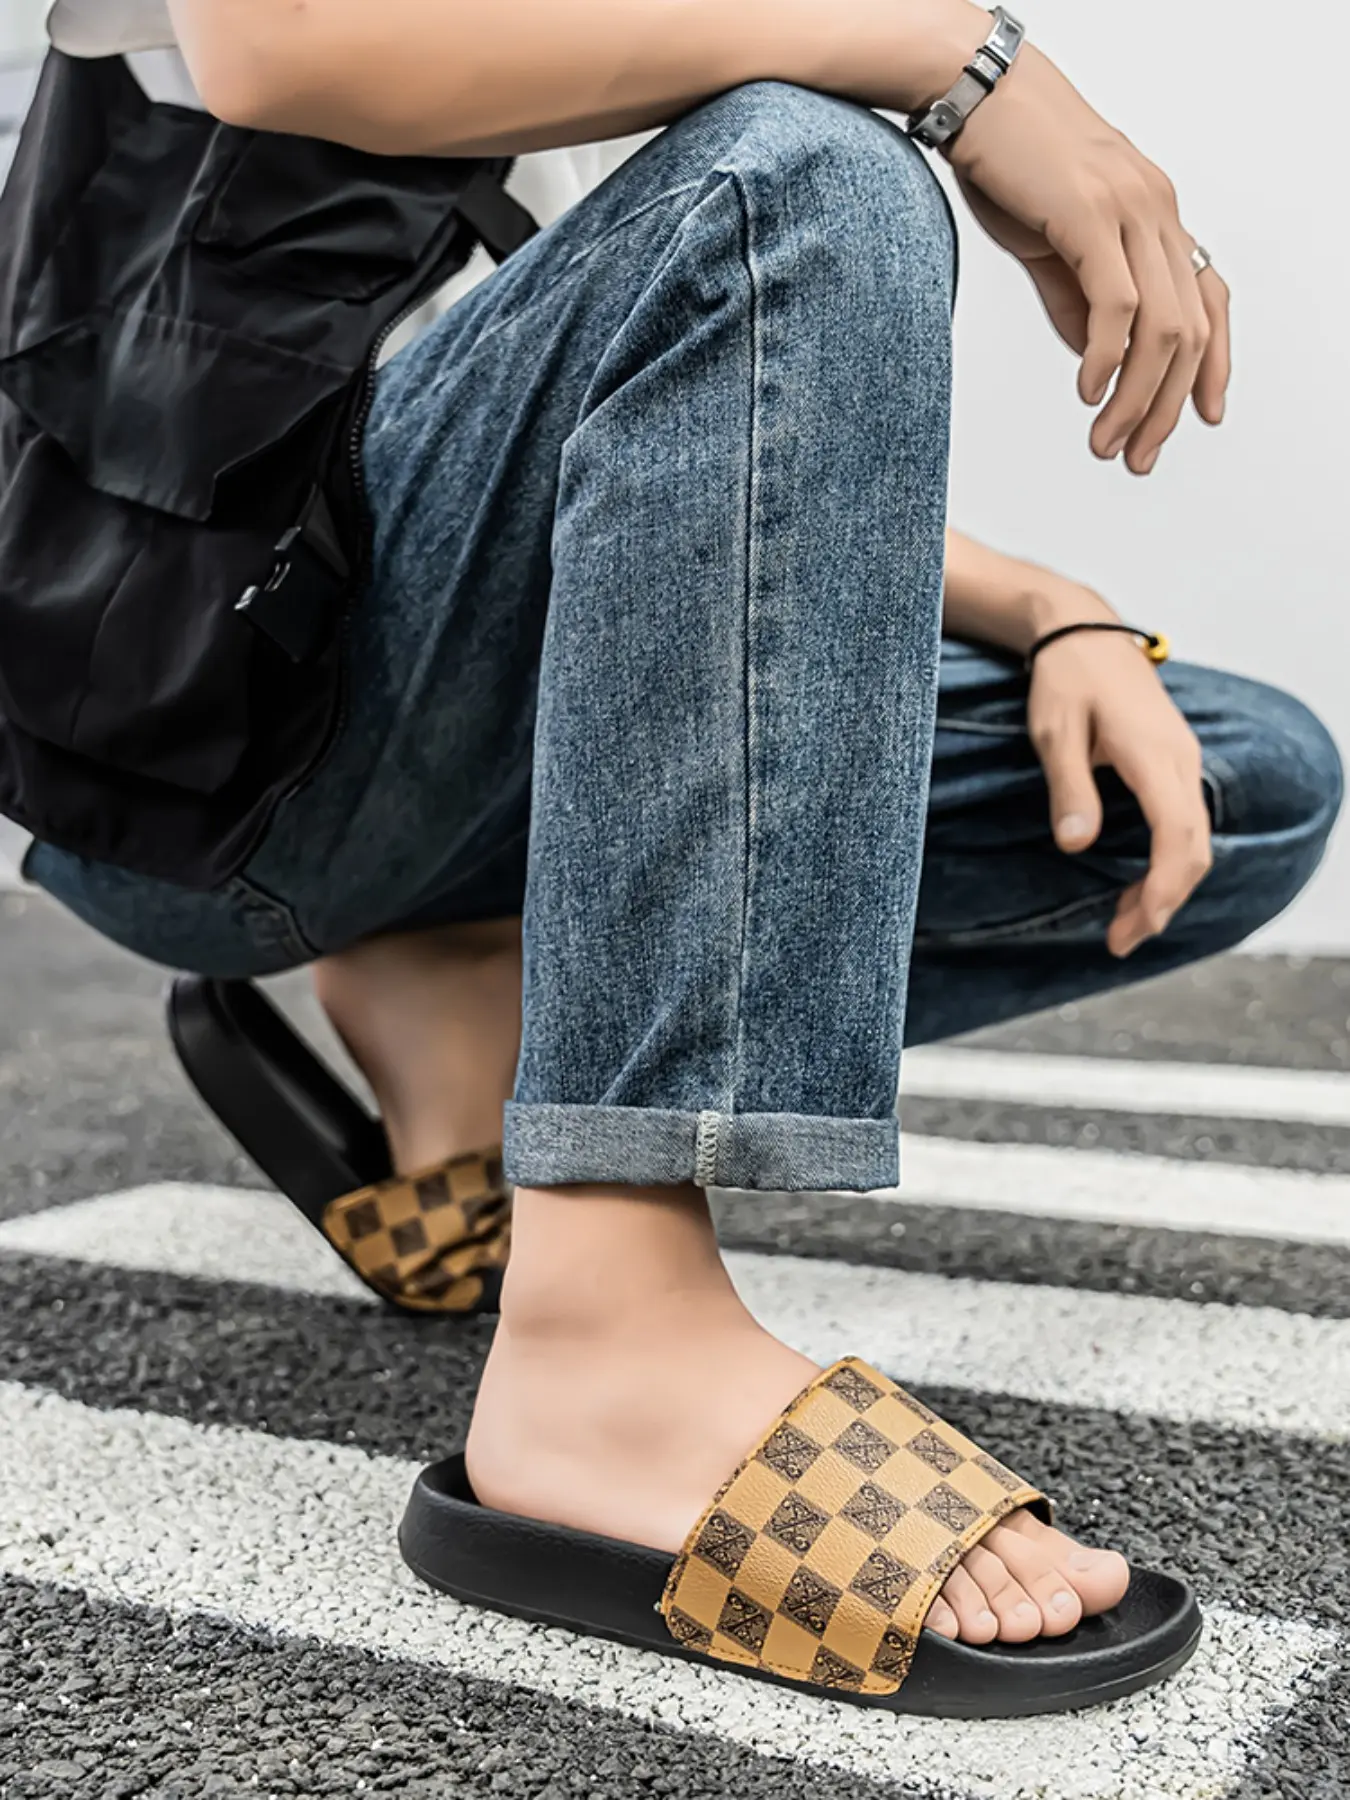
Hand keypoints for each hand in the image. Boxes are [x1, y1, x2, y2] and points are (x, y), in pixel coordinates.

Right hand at [944, 41, 1231, 475]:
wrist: (975, 94)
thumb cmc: (1010, 162)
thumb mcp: (1055, 242)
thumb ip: (1080, 299)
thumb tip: (1100, 361)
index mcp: (1156, 214)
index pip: (1209, 300)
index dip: (1213, 365)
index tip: (1198, 419)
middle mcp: (1157, 210)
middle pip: (1190, 329)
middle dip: (1166, 407)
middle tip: (1136, 457)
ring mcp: (1130, 210)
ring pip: (1162, 326)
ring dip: (1136, 398)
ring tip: (1106, 442)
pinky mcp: (1091, 214)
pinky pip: (1117, 304)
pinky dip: (1107, 358)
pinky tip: (1089, 392)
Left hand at [1026, 590, 1211, 956]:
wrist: (1082, 630)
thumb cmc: (1064, 677)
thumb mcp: (1053, 732)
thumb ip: (1069, 788)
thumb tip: (1077, 845)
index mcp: (1153, 754)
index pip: (1177, 836)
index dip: (1161, 889)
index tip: (1132, 926)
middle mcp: (1180, 759)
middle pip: (1194, 848)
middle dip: (1163, 902)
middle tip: (1120, 942)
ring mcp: (1182, 759)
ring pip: (1193, 839)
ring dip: (1166, 886)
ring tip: (1126, 923)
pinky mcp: (1172, 761)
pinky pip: (1184, 823)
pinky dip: (1168, 862)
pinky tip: (1141, 884)